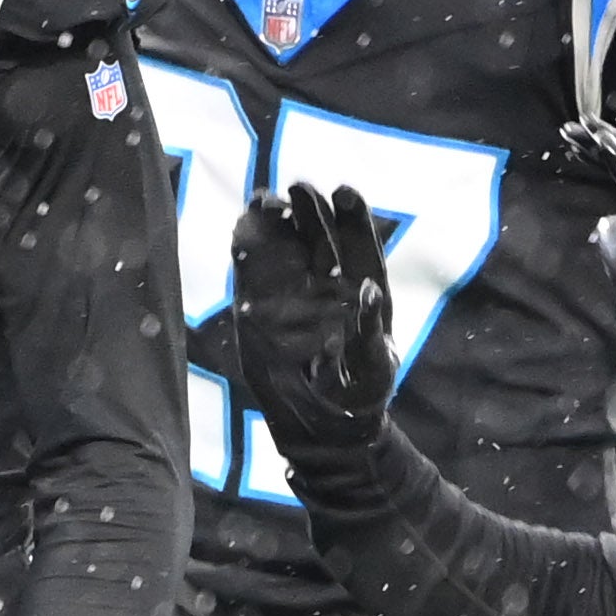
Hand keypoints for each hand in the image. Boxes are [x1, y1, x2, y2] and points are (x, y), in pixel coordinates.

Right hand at [230, 183, 399, 456]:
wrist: (326, 428)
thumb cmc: (362, 395)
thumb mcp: (375, 368)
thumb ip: (370, 331)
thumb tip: (366, 289)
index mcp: (364, 291)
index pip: (360, 245)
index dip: (353, 217)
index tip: (344, 191)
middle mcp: (330, 285)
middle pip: (320, 238)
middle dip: (310, 211)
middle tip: (299, 188)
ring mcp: (294, 295)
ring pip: (284, 250)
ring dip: (274, 224)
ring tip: (266, 201)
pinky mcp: (262, 311)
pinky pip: (253, 277)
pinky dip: (246, 253)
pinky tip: (241, 230)